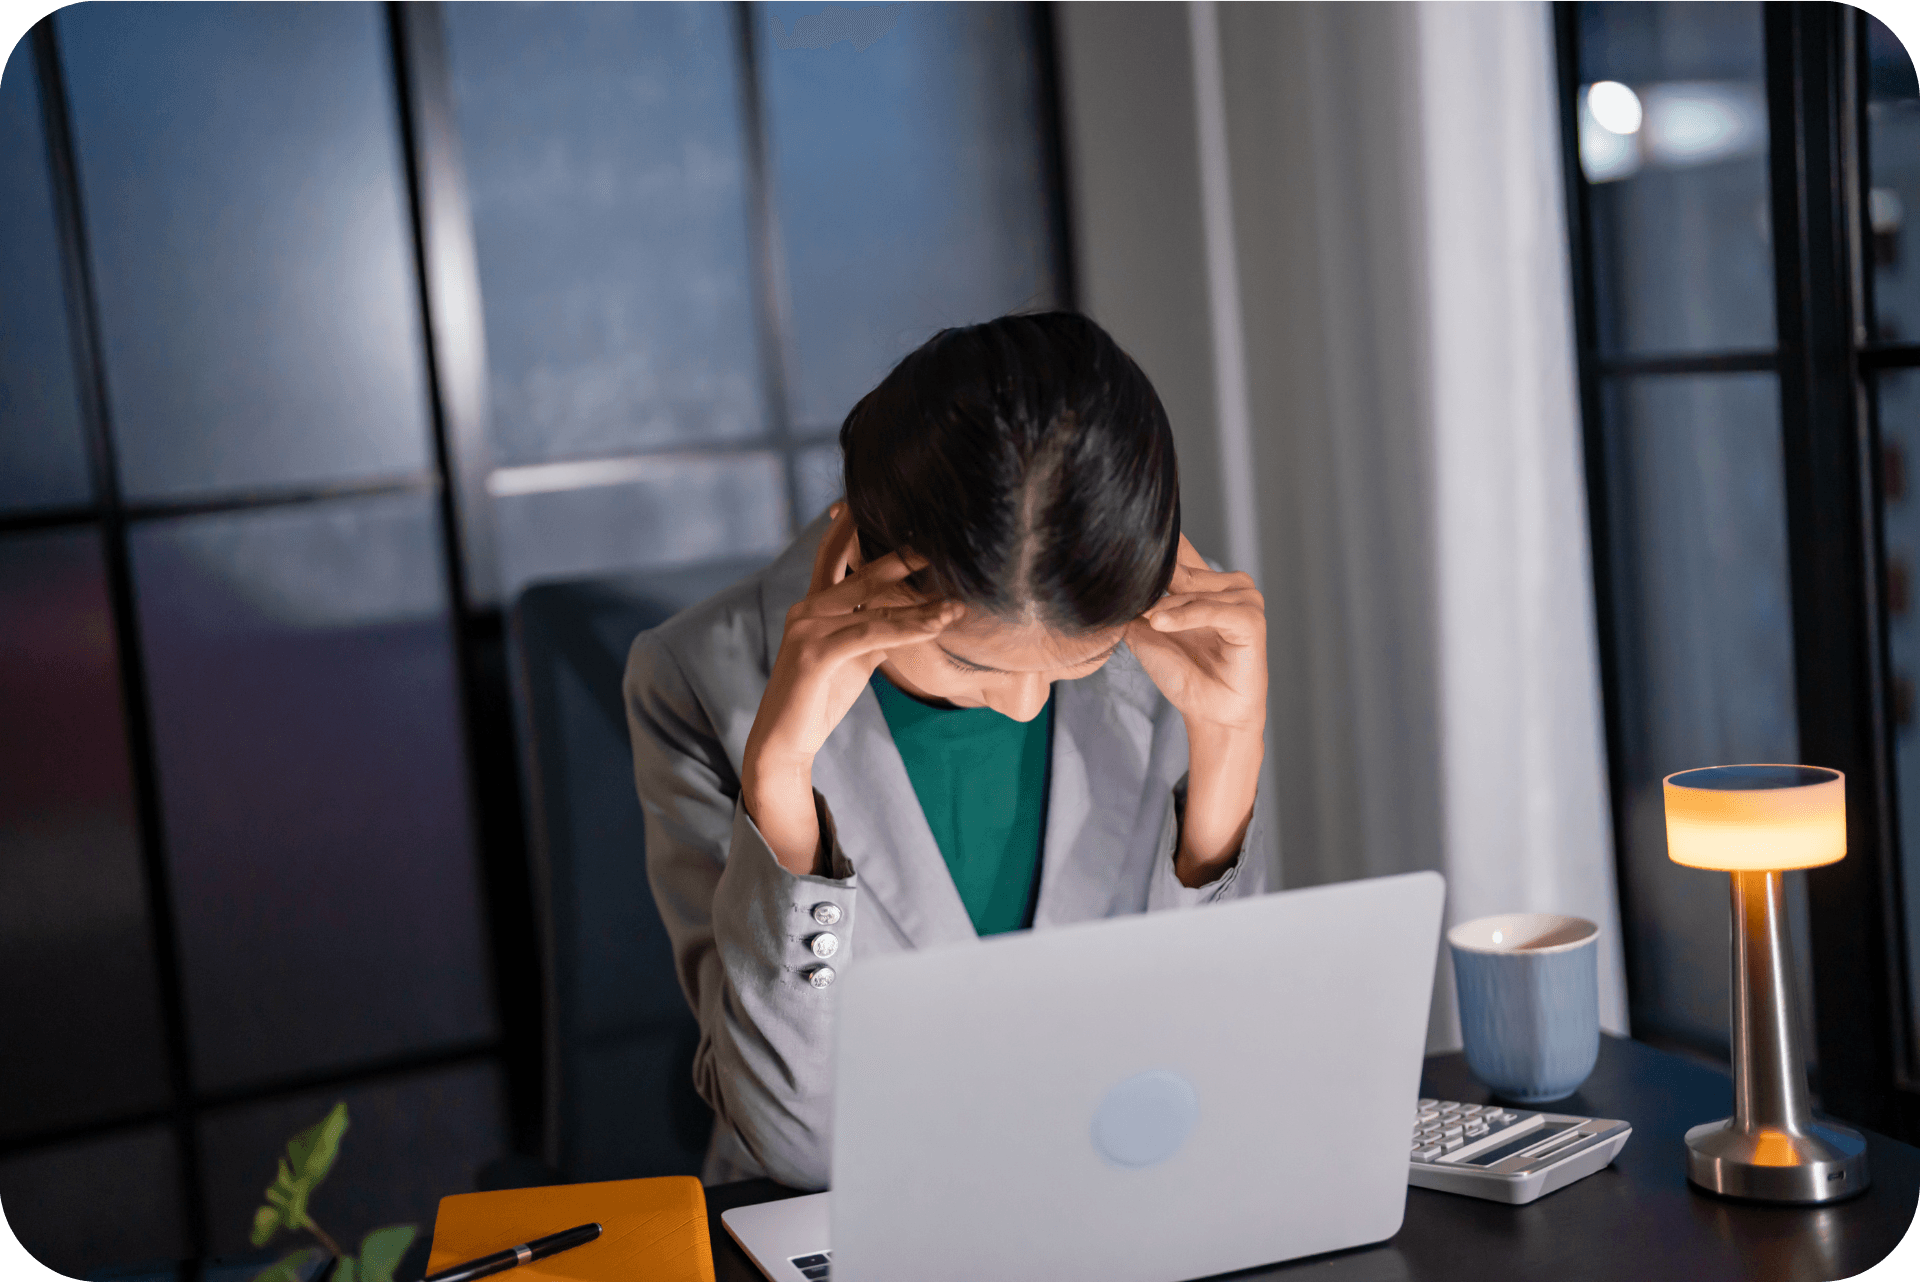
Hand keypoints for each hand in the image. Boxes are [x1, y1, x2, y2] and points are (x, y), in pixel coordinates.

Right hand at [742, 505, 959, 872]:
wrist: (785, 742)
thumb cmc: (820, 698)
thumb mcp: (855, 657)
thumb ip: (876, 629)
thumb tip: (915, 615)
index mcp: (814, 604)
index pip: (836, 552)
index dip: (857, 525)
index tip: (893, 503)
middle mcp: (807, 608)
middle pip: (861, 570)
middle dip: (904, 556)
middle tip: (943, 541)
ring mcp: (807, 628)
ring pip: (873, 604)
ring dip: (920, 604)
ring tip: (958, 602)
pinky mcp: (815, 654)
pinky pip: (870, 633)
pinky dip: (907, 628)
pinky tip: (936, 625)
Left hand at [1125, 535, 1266, 734]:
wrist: (1209, 714)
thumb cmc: (1184, 675)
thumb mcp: (1149, 632)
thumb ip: (1138, 603)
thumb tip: (1115, 579)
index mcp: (1208, 584)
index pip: (1182, 551)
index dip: (1157, 545)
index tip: (1127, 534)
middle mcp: (1230, 586)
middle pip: (1182, 573)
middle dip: (1155, 588)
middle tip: (1136, 608)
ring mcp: (1245, 601)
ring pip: (1194, 592)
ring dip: (1167, 608)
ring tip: (1151, 623)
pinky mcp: (1251, 621)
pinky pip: (1211, 610)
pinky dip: (1185, 616)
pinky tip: (1162, 623)